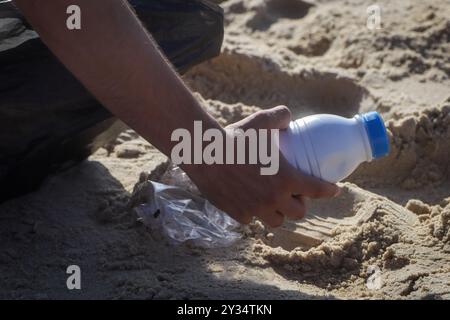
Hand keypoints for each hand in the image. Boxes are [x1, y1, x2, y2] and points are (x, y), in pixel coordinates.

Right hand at [184, 106, 339, 226]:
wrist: (205, 153)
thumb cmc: (234, 137)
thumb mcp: (260, 121)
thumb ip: (279, 117)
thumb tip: (287, 116)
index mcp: (286, 178)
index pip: (316, 190)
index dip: (329, 190)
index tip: (334, 190)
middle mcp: (274, 198)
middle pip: (298, 213)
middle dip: (299, 205)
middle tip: (294, 194)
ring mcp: (255, 209)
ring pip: (275, 221)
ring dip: (278, 213)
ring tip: (272, 202)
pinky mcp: (238, 214)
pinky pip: (251, 220)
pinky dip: (253, 213)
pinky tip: (249, 203)